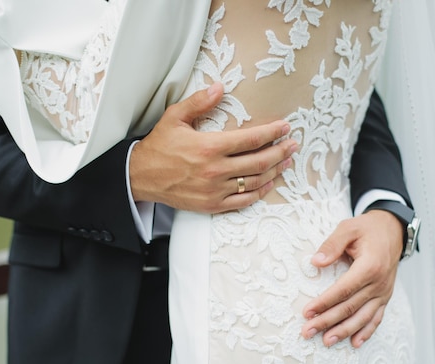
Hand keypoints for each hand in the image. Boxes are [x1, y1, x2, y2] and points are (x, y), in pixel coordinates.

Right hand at [129, 82, 296, 212]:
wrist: (141, 177)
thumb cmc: (159, 146)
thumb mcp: (175, 117)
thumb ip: (199, 102)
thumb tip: (220, 87)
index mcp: (210, 147)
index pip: (251, 139)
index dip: (273, 133)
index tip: (285, 127)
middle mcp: (215, 170)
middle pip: (259, 161)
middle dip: (280, 151)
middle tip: (293, 144)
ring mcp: (215, 190)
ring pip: (254, 181)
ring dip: (274, 171)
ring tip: (286, 161)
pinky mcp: (212, 204)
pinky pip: (243, 200)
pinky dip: (259, 192)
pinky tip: (268, 183)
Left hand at [301, 209, 403, 347]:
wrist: (392, 230)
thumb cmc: (368, 229)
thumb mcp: (348, 228)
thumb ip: (332, 244)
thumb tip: (315, 262)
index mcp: (370, 266)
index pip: (343, 289)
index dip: (324, 302)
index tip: (307, 312)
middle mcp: (379, 282)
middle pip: (350, 307)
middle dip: (327, 321)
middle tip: (307, 331)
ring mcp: (384, 292)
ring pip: (363, 317)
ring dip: (344, 331)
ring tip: (326, 341)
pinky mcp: (385, 296)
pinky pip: (376, 317)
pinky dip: (366, 332)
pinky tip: (354, 343)